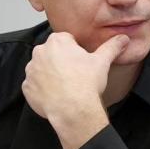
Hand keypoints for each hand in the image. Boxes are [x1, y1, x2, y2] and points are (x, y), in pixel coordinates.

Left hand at [22, 33, 127, 148]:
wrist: (73, 110)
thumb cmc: (86, 84)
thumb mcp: (102, 62)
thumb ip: (111, 47)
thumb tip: (122, 38)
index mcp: (57, 41)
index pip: (66, 40)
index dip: (75, 51)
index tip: (81, 62)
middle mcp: (39, 53)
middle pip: (52, 53)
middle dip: (61, 61)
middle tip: (75, 75)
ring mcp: (31, 70)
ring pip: (42, 69)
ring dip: (51, 75)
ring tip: (66, 86)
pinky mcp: (26, 87)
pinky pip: (34, 85)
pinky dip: (43, 90)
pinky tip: (56, 96)